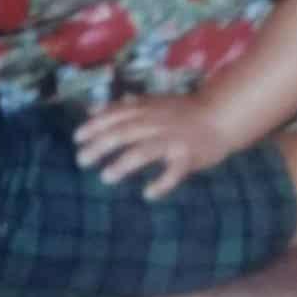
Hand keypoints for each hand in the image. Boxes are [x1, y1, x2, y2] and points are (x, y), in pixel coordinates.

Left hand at [73, 94, 232, 199]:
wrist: (220, 116)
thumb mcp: (150, 102)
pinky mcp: (188, 157)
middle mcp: (155, 123)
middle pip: (123, 133)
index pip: (114, 116)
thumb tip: (92, 109)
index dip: (94, 126)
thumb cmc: (181, 111)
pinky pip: (174, 173)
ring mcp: (172, 140)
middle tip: (82, 160)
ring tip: (106, 177)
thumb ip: (121, 107)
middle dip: (100, 146)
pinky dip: (161, 183)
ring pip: (144, 151)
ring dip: (124, 164)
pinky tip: (147, 194)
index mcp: (145, 110)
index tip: (77, 138)